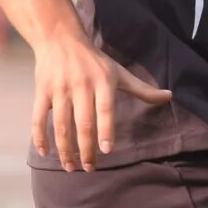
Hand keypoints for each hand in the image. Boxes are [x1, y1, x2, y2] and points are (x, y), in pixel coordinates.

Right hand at [32, 30, 170, 169]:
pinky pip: (38, 117)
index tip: (106, 150)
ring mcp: (59, 89)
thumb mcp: (119, 72)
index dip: (105, 130)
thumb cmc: (94, 61)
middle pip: (83, 123)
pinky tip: (44, 152)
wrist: (59, 38)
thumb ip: (142, 89)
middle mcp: (80, 86)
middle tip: (89, 168)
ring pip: (61, 124)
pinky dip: (39, 136)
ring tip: (70, 167)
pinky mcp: (42, 91)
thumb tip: (169, 96)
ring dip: (64, 149)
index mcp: (102, 82)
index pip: (105, 109)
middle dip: (85, 149)